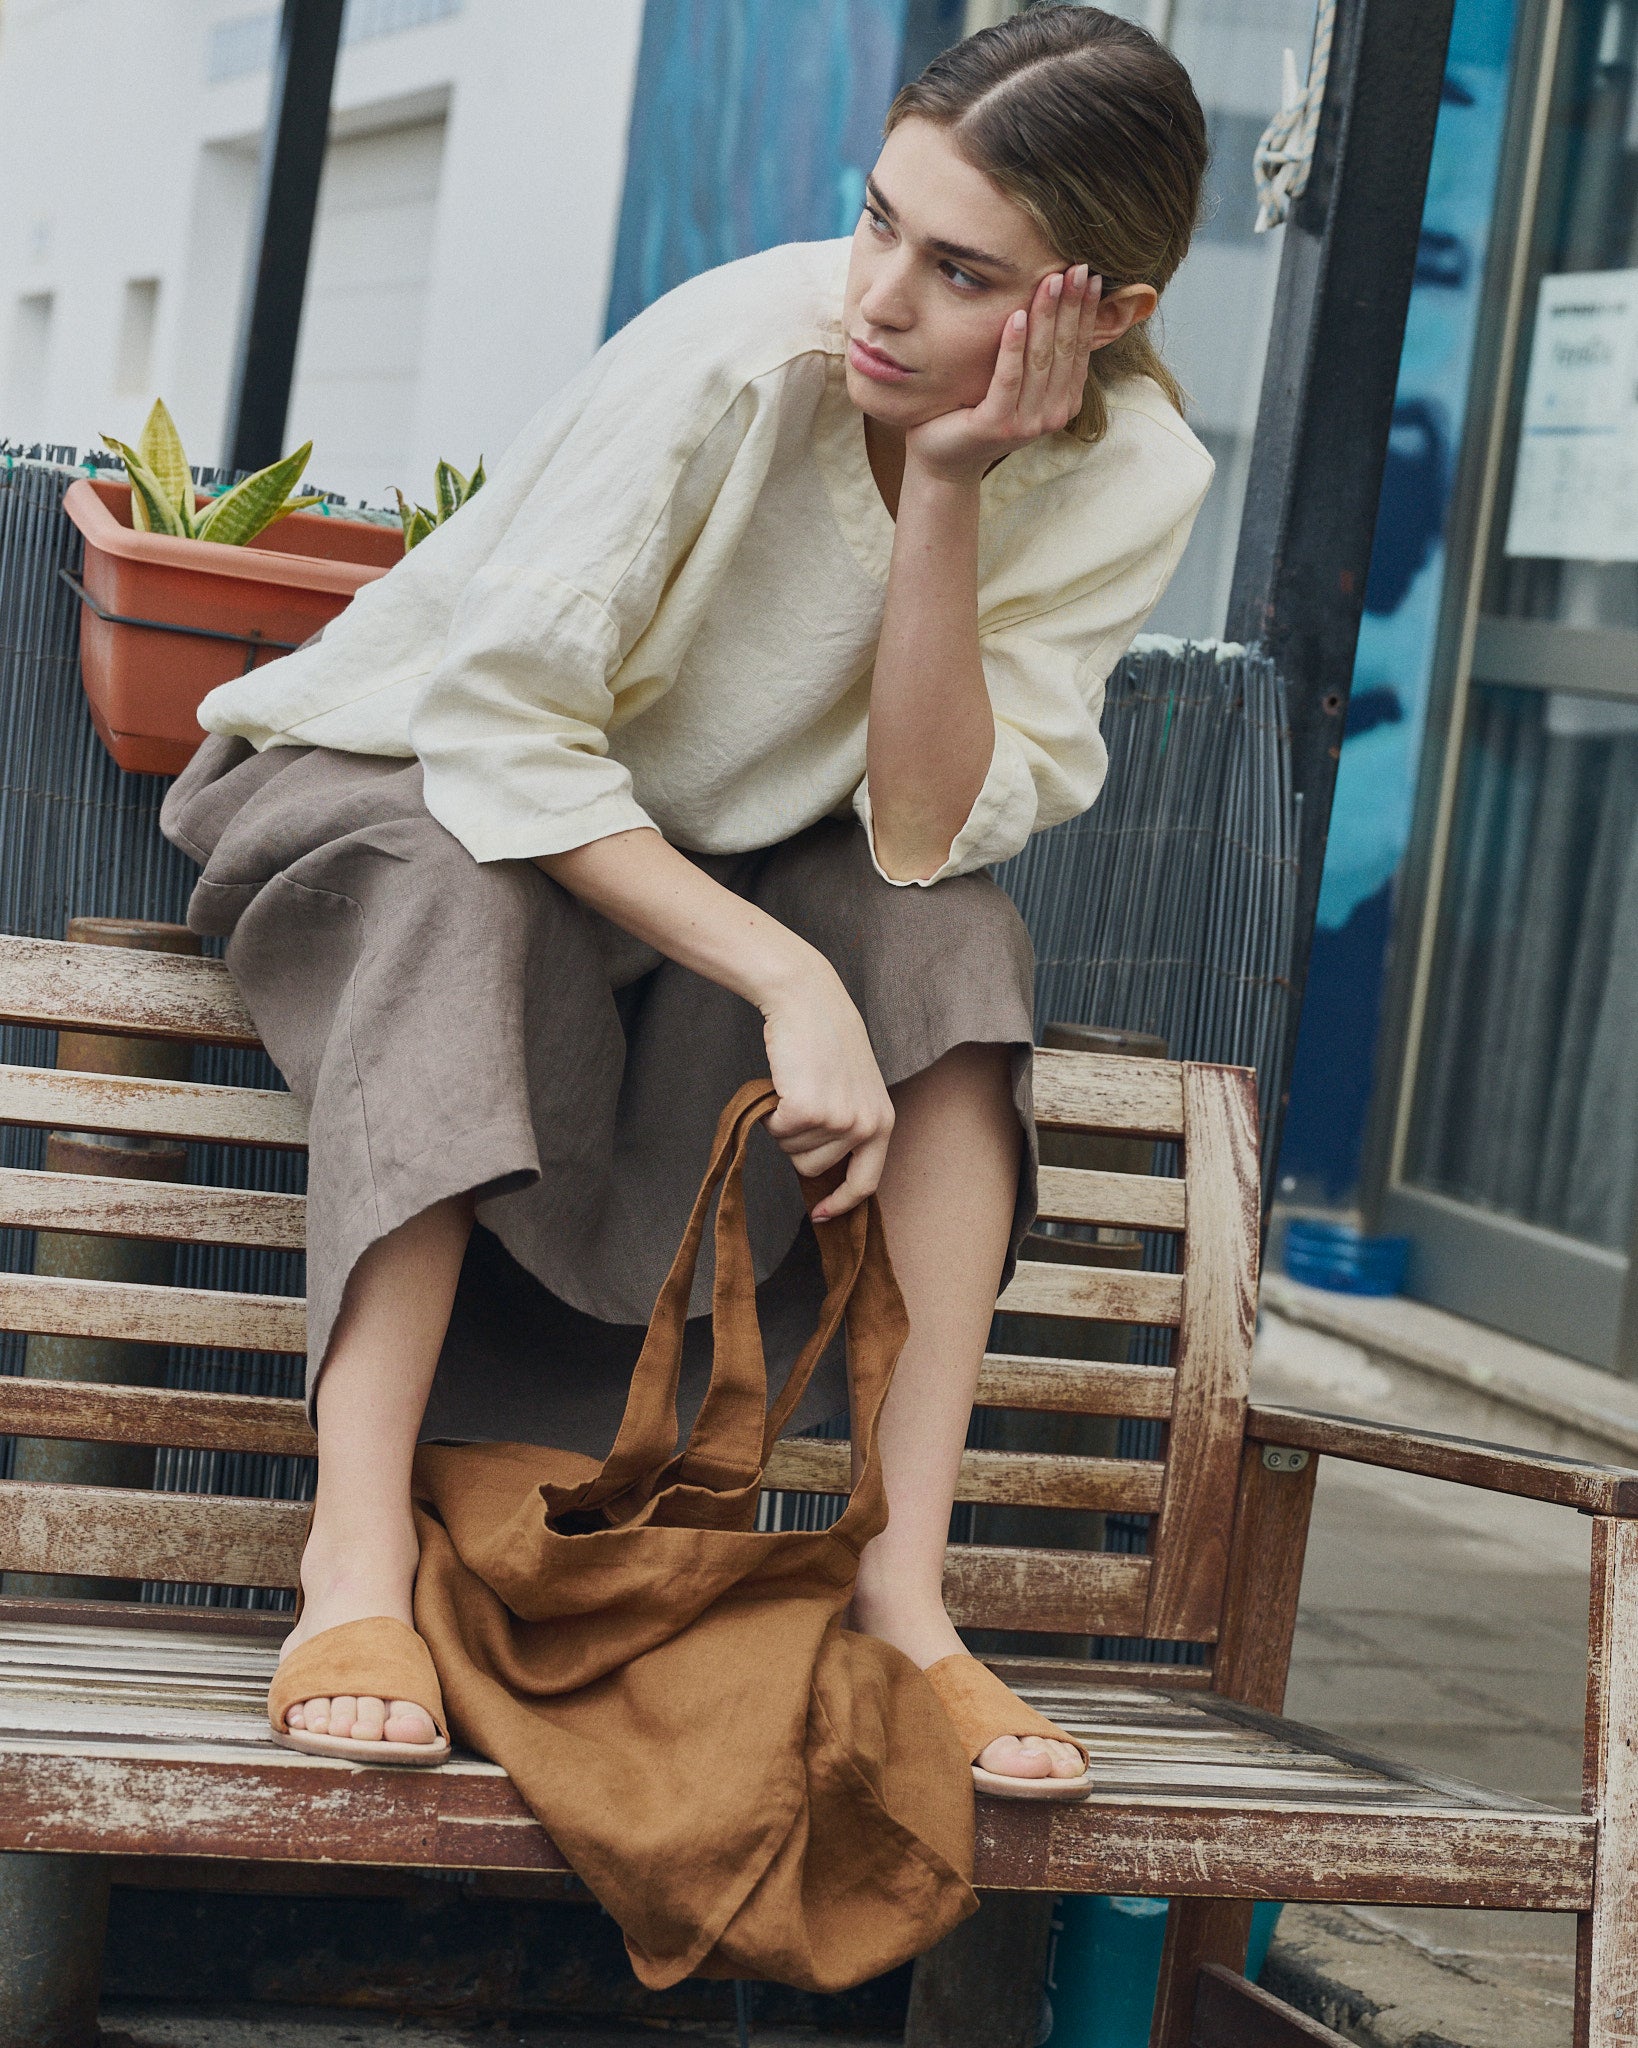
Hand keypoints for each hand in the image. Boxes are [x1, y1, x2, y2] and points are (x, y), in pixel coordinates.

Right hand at [759, 961, 893, 1220]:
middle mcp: (866, 1126)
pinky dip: (770, 1110)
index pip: (865, 1183)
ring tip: (798, 1084)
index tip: (822, 1217)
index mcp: (882, 1123)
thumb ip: (848, 1128)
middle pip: (813, 1168)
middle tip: (804, 1097)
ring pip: (791, 1150)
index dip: (841, 1204)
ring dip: (785, 1122)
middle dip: (798, 1141)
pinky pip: (775, 1131)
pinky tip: (784, 1081)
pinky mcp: (808, 1110)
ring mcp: (838, 1120)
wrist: (808, 1000)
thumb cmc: (825, 1041)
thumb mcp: (853, 1088)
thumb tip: (822, 1174)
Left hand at [906, 266, 1100, 485]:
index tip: (1090, 275)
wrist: (943, 459)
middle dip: (1071, 305)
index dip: (1086, 312)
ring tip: (1050, 280)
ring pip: (1040, 359)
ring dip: (1047, 316)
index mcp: (1063, 402)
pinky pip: (1008, 378)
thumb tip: (1060, 305)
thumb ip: (1039, 358)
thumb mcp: (1017, 384)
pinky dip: (1013, 345)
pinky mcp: (997, 425)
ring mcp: (1026, 423)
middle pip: (1064, 349)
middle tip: (1077, 267)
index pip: (1078, 349)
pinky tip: (1016, 315)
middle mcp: (1051, 415)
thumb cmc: (977, 413)